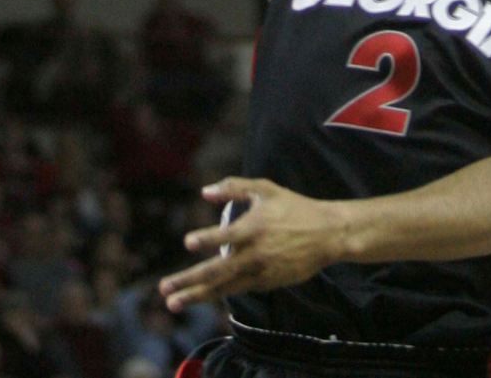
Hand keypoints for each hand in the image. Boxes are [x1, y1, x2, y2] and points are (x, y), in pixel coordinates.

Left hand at [158, 177, 341, 309]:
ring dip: (196, 295)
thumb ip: (235, 187)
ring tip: (174, 302)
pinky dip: (218, 293)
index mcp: (255, 227)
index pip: (226, 236)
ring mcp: (259, 271)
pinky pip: (237, 290)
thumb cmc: (294, 207)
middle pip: (216, 271)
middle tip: (165, 288)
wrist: (326, 233)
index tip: (188, 242)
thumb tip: (204, 192)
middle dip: (188, 281)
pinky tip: (202, 295)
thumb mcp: (267, 190)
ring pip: (222, 287)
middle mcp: (254, 253)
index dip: (207, 239)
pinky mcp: (266, 283)